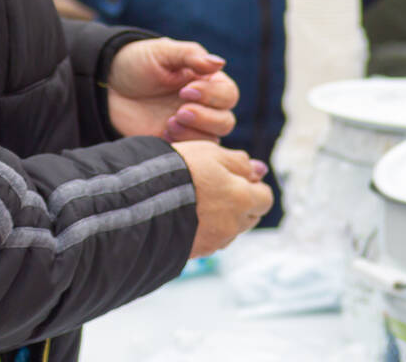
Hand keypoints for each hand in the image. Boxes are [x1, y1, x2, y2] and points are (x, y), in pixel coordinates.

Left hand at [107, 38, 239, 142]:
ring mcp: (190, 128)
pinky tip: (162, 133)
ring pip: (213, 140)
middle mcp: (204, 107)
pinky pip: (191, 154)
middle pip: (226, 121)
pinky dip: (182, 145)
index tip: (186, 90)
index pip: (228, 94)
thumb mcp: (163, 52)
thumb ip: (191, 56)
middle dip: (206, 117)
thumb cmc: (137, 63)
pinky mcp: (174, 144)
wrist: (105, 86)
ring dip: (195, 133)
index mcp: (207, 82)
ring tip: (169, 123)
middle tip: (179, 111)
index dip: (213, 95)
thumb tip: (219, 63)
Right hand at [173, 142, 273, 258]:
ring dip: (223, 221)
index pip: (265, 198)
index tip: (240, 180)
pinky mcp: (193, 253)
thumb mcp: (211, 153)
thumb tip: (258, 170)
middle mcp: (232, 225)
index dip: (254, 188)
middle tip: (220, 191)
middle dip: (242, 206)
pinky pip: (208, 243)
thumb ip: (238, 162)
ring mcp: (213, 242)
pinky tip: (187, 218)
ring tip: (199, 204)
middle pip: (249, 218)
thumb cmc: (178, 170)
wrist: (140, 202)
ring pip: (229, 232)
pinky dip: (204, 233)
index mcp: (243, 198)